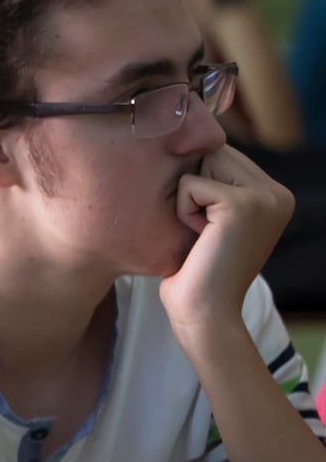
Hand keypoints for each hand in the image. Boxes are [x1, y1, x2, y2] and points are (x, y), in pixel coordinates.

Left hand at [159, 146, 292, 343]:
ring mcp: (265, 197)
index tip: (207, 227)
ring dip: (187, 199)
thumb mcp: (212, 220)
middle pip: (213, 153)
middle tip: (203, 232)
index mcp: (275, 195)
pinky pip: (189, 184)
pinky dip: (182, 211)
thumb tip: (187, 146)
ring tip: (201, 234)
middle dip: (193, 189)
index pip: (222, 154)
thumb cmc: (196, 271)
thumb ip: (213, 184)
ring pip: (203, 163)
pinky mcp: (242, 204)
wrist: (204, 314)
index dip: (197, 185)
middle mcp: (278, 193)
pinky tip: (198, 238)